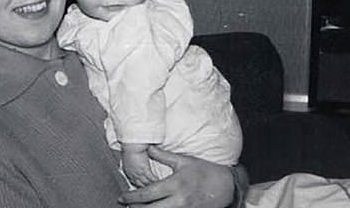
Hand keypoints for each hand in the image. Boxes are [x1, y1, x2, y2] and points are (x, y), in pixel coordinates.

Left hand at [118, 146, 233, 207]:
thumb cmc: (204, 170)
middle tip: (126, 205)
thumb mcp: (183, 160)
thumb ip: (163, 156)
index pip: (148, 194)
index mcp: (175, 185)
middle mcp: (179, 200)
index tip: (122, 197)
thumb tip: (148, 148)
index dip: (132, 197)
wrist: (226, 185)